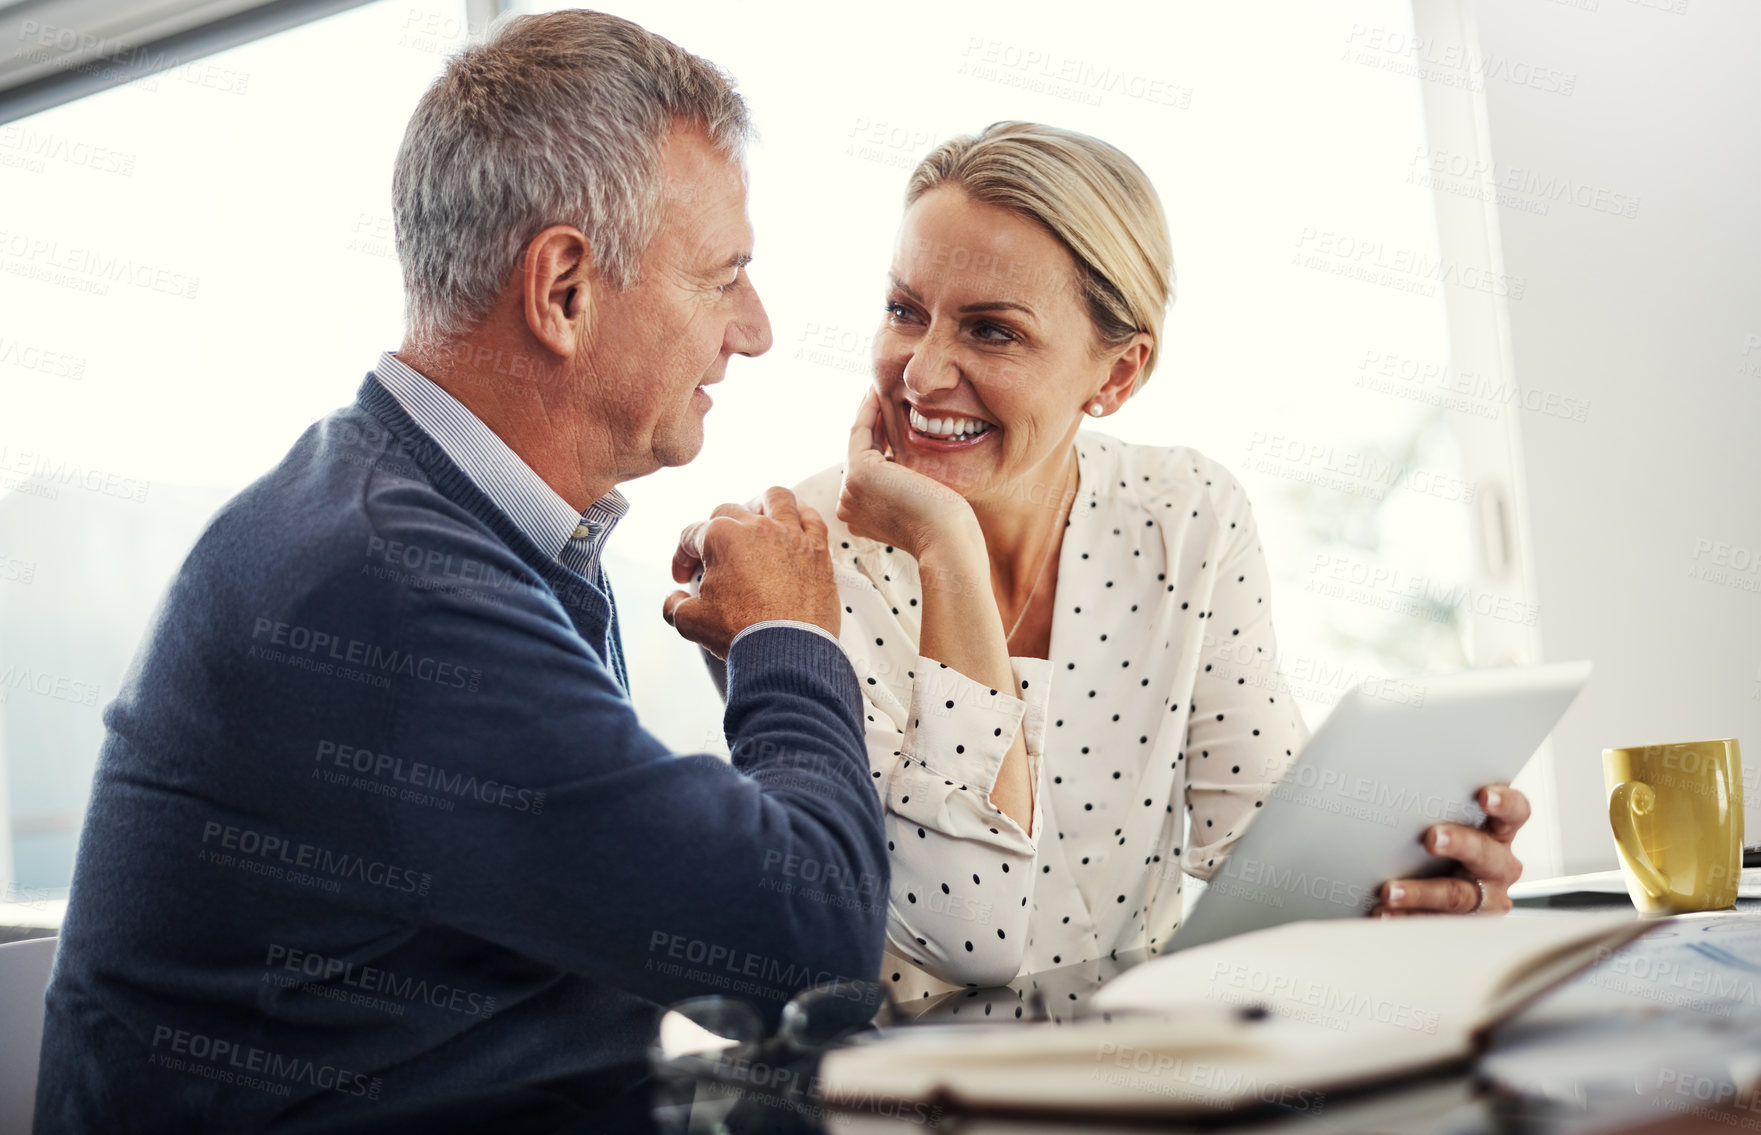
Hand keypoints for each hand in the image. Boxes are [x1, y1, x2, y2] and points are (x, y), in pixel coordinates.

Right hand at [663, 486, 839, 658]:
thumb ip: (675, 606)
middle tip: (714, 557)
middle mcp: (757, 528)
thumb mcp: (692, 622)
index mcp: (722, 538)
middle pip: (729, 512)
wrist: (787, 652)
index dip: (682, 556)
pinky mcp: (817, 550)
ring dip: (761, 505)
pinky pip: (812, 518)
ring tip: (756, 518)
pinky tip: (796, 524)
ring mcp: (790, 536)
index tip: (685, 576)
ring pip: (775, 499)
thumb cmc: (746, 634)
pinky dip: (802, 517)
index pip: (691, 535)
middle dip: (714, 532)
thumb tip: (675, 601)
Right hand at [837, 387, 978, 560]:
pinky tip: (879, 390)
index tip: (891, 416)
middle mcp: (848, 505)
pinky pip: (861, 430)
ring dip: (870, 410)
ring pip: (859, 440)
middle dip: (873, 423)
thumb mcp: (920, 500)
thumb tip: (907, 464)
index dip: (879, 440)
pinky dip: (869, 408)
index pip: (870, 469)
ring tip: (882, 387)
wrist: (947, 539)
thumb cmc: (946, 525)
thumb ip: (906, 483)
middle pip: (861, 453)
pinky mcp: (859, 472)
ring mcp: (850, 490)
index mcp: (861, 515)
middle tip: (883, 393)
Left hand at [1373, 785, 1528, 915]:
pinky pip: (1435, 922)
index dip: (1504, 803)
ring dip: (1422, 892)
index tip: (1485, 796)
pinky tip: (1383, 912)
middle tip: (1432, 838)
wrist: (1426, 878)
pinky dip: (1406, 917)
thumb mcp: (1441, 815)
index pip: (1515, 812)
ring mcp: (1484, 897)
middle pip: (1486, 854)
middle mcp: (1499, 864)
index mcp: (1498, 830)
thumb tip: (1390, 761)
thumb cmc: (1434, 835)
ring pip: (1459, 895)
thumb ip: (1432, 797)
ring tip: (1390, 891)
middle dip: (1460, 844)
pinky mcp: (1462, 923)